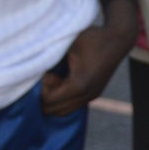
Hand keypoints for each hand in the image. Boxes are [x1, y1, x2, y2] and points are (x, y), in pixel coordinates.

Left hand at [40, 0, 138, 114]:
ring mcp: (92, 96)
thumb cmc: (92, 38)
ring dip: (53, 99)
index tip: (46, 71)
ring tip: (55, 80)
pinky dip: (62, 99)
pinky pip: (71, 106)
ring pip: (62, 112)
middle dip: (45, 96)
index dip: (42, 88)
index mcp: (80, 83)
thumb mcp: (68, 43)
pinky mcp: (94, 95)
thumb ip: (50, 56)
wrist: (119, 39)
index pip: (49, 100)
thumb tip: (29, 66)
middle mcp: (87, 94)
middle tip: (48, 76)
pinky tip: (62, 81)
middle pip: (54, 110)